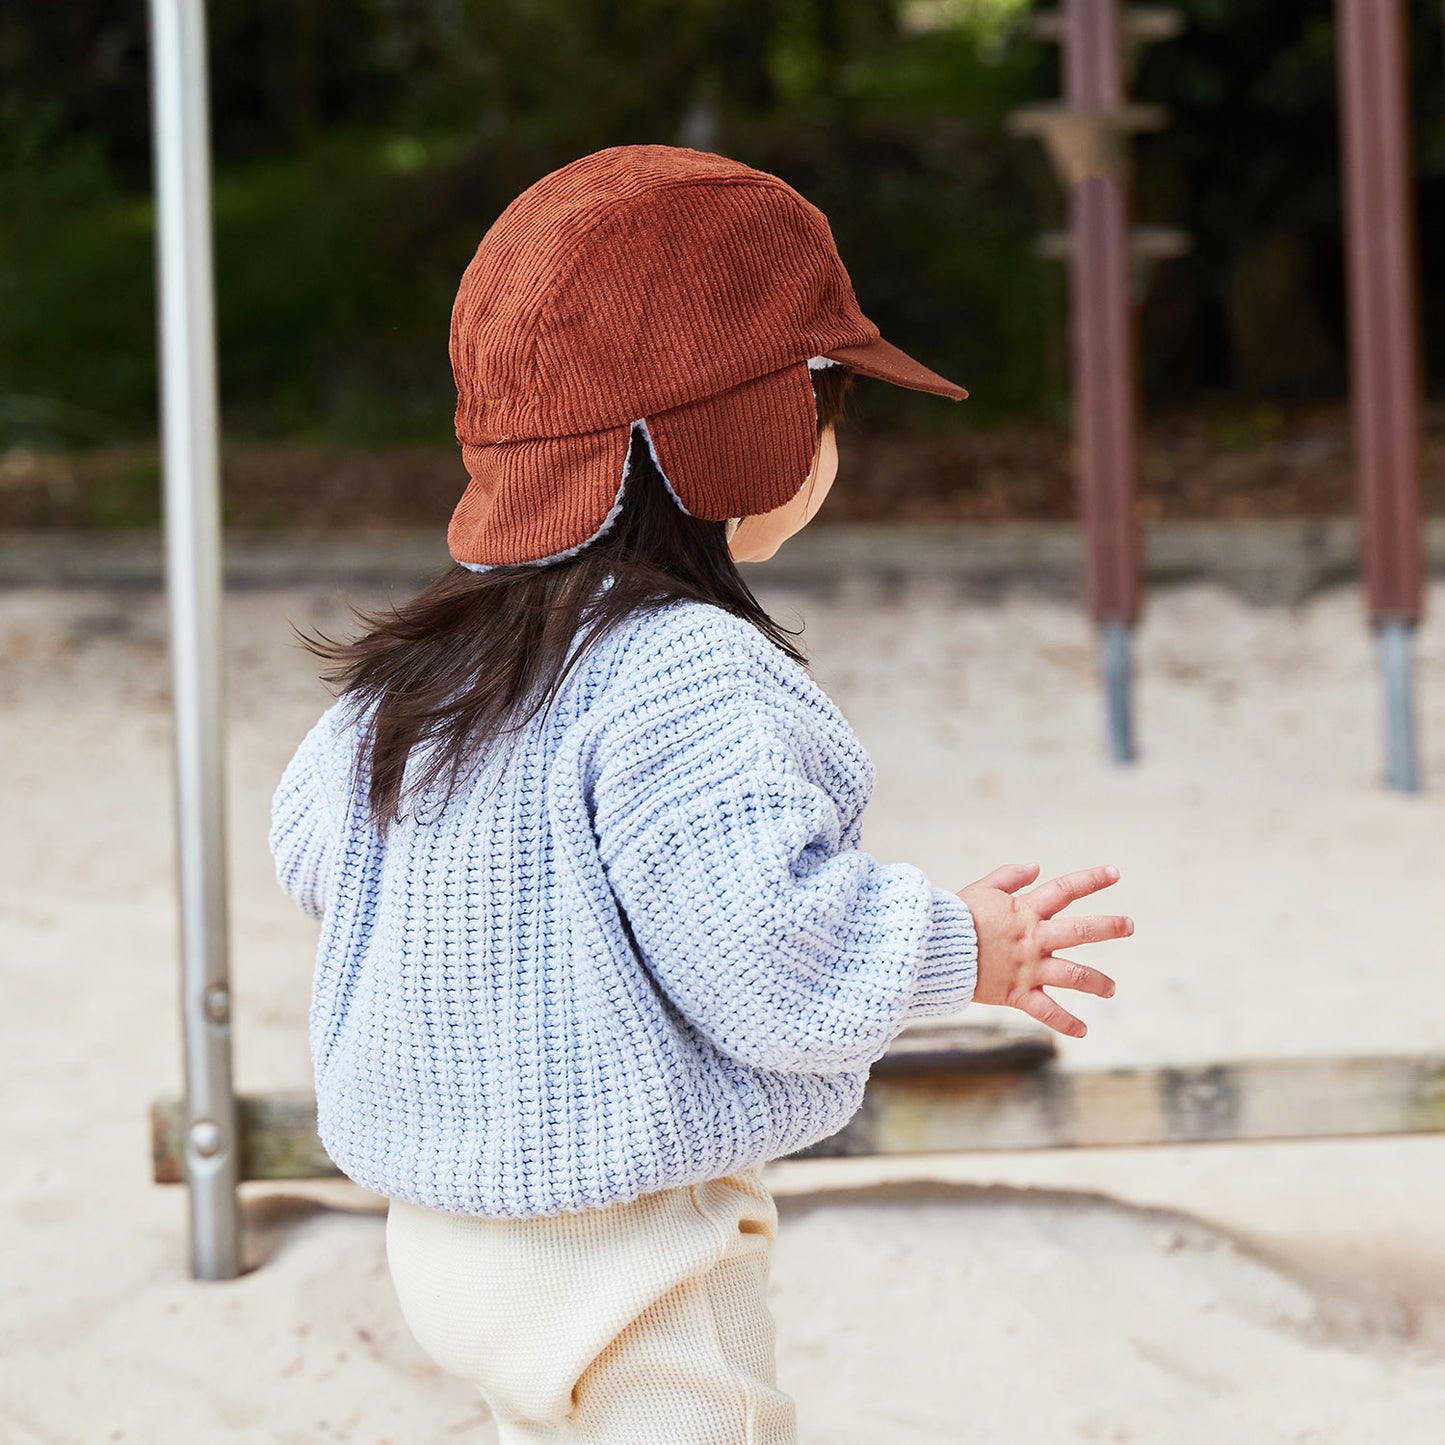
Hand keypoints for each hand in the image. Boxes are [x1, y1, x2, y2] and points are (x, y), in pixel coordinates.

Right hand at [957, 863, 1130, 1038]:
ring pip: (1073, 975)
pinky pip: (1047, 1011)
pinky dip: (1066, 1023)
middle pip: (1080, 930)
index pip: (1065, 890)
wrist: (934, 950)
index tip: (1115, 874)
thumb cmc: (954, 918)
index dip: (1091, 880)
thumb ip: (1009, 877)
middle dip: (1108, 927)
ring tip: (1111, 989)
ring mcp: (1028, 968)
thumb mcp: (981, 889)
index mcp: (1025, 911)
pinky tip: (1083, 1031)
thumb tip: (1036, 867)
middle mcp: (1033, 939)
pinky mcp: (1017, 993)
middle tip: (1129, 925)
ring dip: (1097, 982)